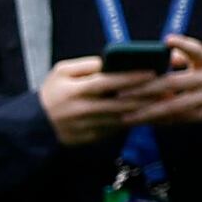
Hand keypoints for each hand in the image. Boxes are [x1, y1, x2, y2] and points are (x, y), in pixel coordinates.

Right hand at [37, 56, 151, 145]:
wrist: (34, 125)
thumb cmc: (52, 93)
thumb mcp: (62, 72)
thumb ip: (88, 66)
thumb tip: (115, 63)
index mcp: (75, 90)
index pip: (108, 82)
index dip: (131, 77)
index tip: (152, 71)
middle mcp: (83, 110)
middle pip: (120, 102)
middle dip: (146, 96)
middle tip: (167, 89)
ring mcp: (87, 127)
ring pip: (122, 118)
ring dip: (144, 110)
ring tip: (162, 101)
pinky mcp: (91, 139)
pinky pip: (116, 129)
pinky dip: (132, 121)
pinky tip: (146, 114)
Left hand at [125, 39, 201, 126]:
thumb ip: (185, 56)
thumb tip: (157, 52)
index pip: (197, 49)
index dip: (183, 45)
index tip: (168, 40)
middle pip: (176, 83)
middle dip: (146, 90)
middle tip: (121, 95)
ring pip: (179, 105)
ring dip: (152, 112)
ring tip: (129, 116)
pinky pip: (189, 118)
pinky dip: (168, 121)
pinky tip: (149, 123)